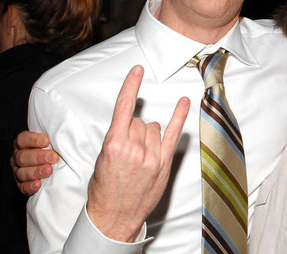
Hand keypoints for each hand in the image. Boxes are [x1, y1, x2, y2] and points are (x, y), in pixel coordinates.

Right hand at [11, 130, 59, 195]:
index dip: (33, 140)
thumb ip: (56, 138)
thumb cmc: (55, 151)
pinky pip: (23, 187)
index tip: (46, 141)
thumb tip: (67, 134)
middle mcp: (18, 157)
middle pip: (22, 156)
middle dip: (39, 157)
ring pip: (22, 172)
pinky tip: (38, 184)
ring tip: (49, 171)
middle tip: (54, 158)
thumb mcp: (54, 142)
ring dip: (36, 172)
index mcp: (23, 144)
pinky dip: (30, 186)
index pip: (22, 139)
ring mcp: (18, 172)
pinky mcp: (22, 185)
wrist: (54, 168)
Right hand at [86, 65, 189, 241]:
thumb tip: (131, 124)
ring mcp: (150, 156)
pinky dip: (179, 117)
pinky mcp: (163, 164)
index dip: (131, 86)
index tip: (137, 70)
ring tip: (139, 155)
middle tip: (128, 148)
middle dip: (134, 129)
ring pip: (153, 128)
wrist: (113, 217)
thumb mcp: (102, 159)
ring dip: (147, 135)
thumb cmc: (105, 189)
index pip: (124, 108)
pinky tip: (183, 103)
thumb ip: (117, 139)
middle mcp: (133, 148)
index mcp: (113, 144)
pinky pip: (173, 135)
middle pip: (139, 121)